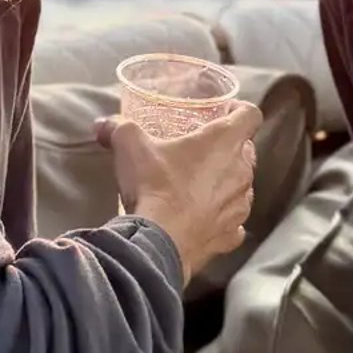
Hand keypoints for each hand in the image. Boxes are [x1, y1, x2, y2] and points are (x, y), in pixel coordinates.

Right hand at [94, 101, 256, 284]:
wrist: (159, 242)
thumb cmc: (154, 184)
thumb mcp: (130, 145)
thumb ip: (118, 128)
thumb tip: (101, 124)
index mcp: (225, 142)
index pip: (251, 114)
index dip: (239, 110)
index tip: (223, 113)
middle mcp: (242, 172)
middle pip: (247, 151)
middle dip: (229, 148)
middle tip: (201, 149)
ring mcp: (241, 206)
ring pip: (244, 186)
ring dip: (226, 183)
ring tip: (200, 185)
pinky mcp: (231, 235)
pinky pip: (234, 221)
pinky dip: (221, 216)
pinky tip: (202, 217)